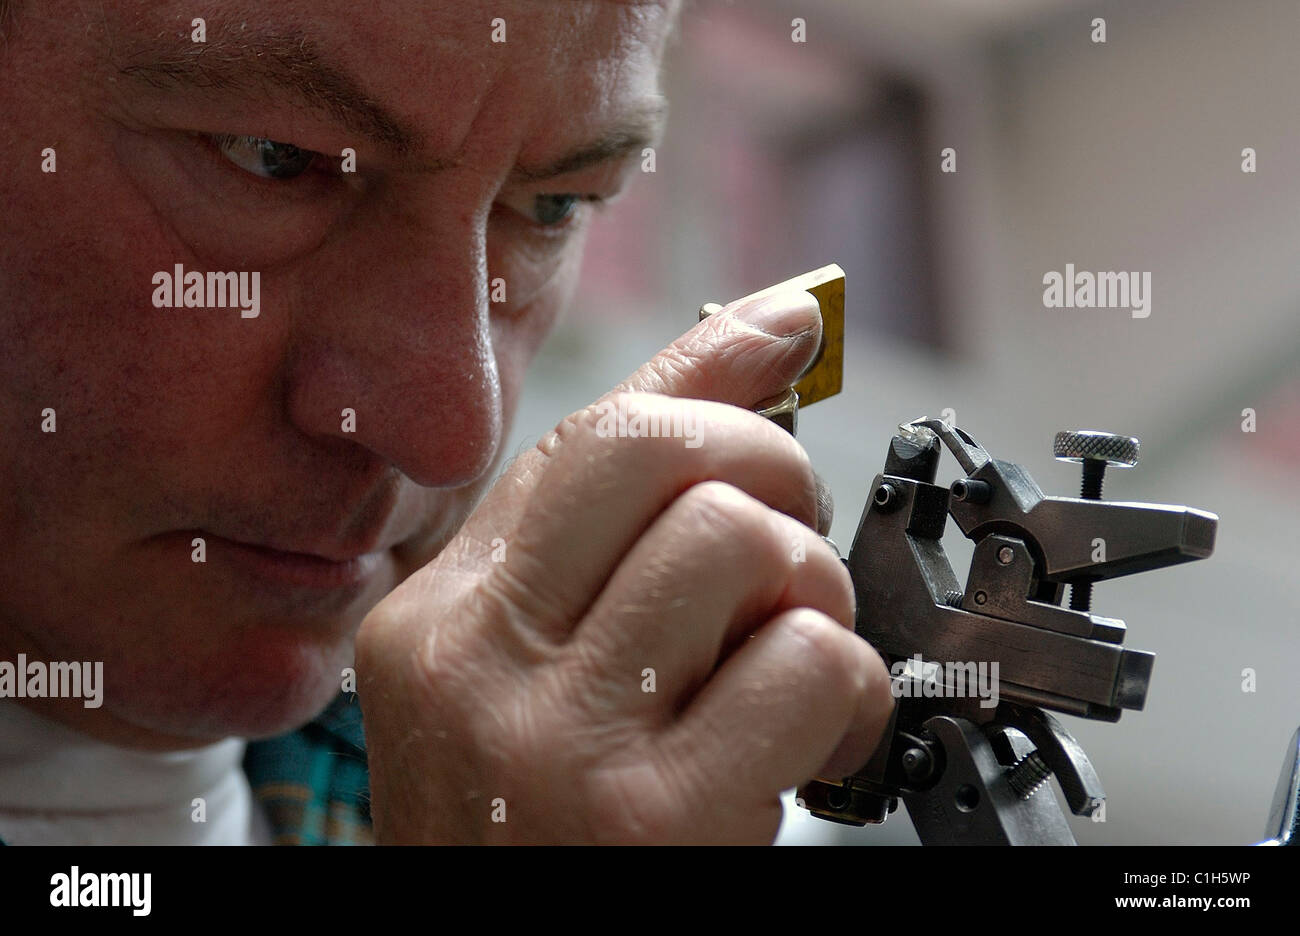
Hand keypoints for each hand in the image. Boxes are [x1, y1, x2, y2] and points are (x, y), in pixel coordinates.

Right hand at [355, 289, 893, 842]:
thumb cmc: (537, 834)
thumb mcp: (534, 682)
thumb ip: (608, 546)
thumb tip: (744, 362)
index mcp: (439, 622)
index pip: (586, 441)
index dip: (706, 374)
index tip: (787, 329)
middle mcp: (478, 667)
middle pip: (664, 458)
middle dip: (773, 468)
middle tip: (790, 551)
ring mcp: (558, 743)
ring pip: (744, 543)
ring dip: (814, 595)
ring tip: (798, 667)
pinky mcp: (653, 820)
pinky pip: (807, 661)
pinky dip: (850, 690)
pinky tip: (821, 740)